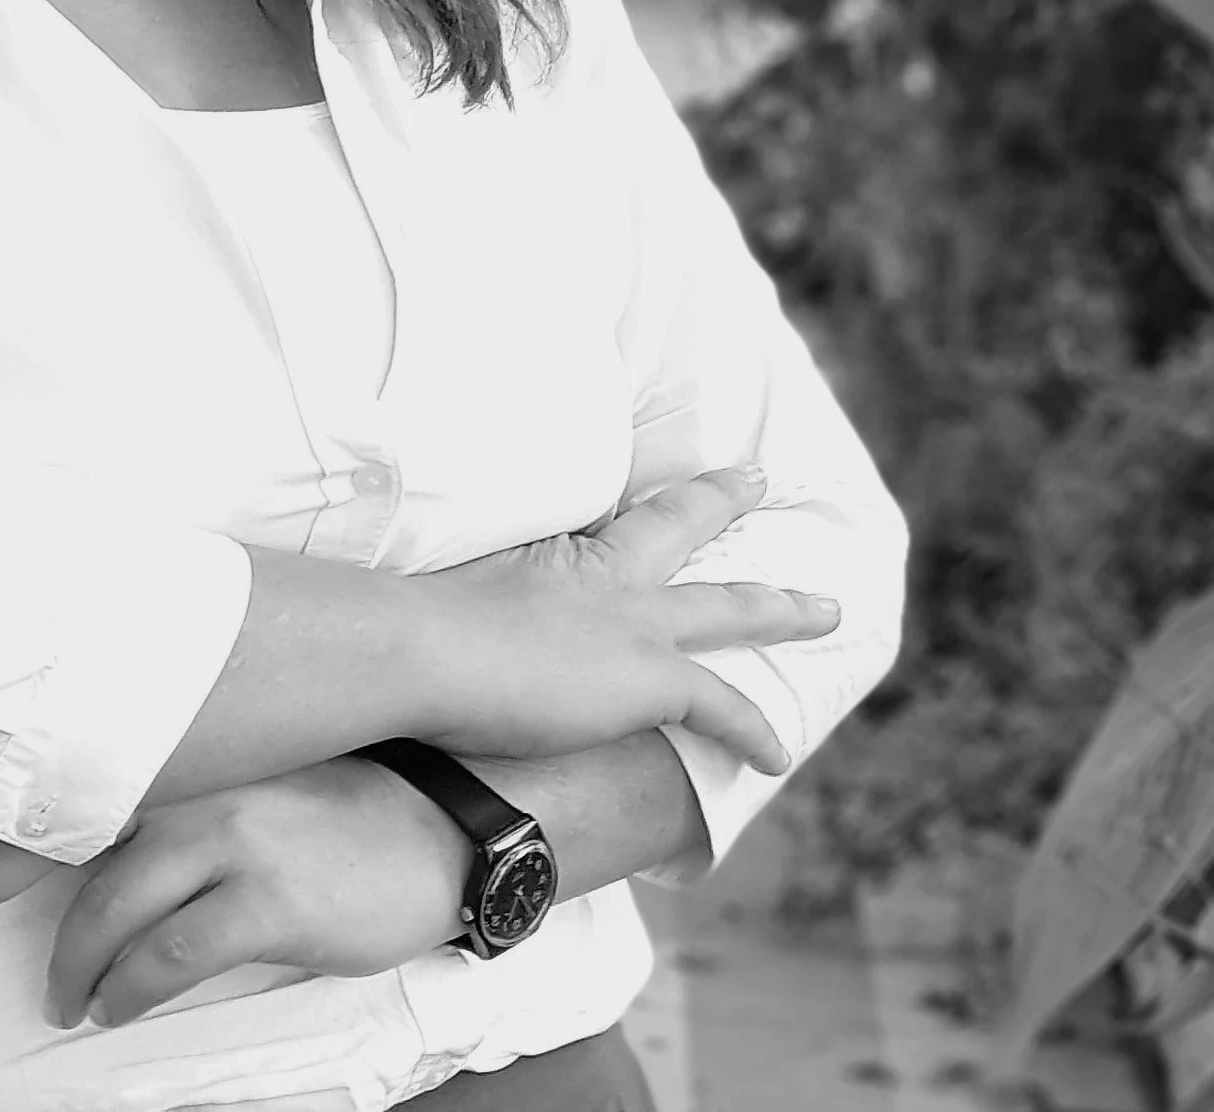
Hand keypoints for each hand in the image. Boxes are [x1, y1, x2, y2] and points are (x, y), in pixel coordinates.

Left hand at [0, 756, 470, 1026]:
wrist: (451, 819)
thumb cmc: (359, 793)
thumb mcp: (267, 755)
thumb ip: (195, 764)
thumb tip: (123, 797)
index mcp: (196, 735)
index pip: (77, 761)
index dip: (0, 799)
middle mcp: (200, 773)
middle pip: (67, 827)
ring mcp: (232, 831)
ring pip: (111, 901)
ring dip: (74, 958)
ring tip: (62, 994)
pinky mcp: (266, 896)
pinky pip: (169, 953)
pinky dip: (129, 984)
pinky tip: (112, 1004)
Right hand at [417, 466, 838, 773]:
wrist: (424, 649)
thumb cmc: (411, 625)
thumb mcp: (435, 590)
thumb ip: (449, 598)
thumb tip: (404, 609)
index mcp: (550, 549)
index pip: (605, 520)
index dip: (636, 501)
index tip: (656, 479)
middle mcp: (599, 574)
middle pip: (676, 524)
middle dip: (720, 500)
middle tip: (758, 479)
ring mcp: (630, 621)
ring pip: (728, 606)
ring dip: (782, 607)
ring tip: (827, 609)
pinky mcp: (649, 679)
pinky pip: (722, 706)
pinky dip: (754, 729)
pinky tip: (779, 754)